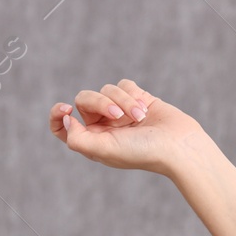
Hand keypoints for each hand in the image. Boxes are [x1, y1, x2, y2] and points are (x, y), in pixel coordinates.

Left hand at [49, 79, 206, 174]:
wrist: (178, 145)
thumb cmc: (141, 151)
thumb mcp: (103, 150)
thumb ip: (77, 138)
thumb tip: (66, 121)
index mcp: (91, 141)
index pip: (61, 127)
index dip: (57, 115)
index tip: (67, 109)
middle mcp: (102, 126)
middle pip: (84, 100)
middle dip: (100, 103)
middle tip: (118, 116)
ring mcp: (119, 112)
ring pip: (106, 90)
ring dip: (123, 101)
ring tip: (139, 117)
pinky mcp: (136, 98)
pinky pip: (124, 84)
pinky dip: (132, 94)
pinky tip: (145, 109)